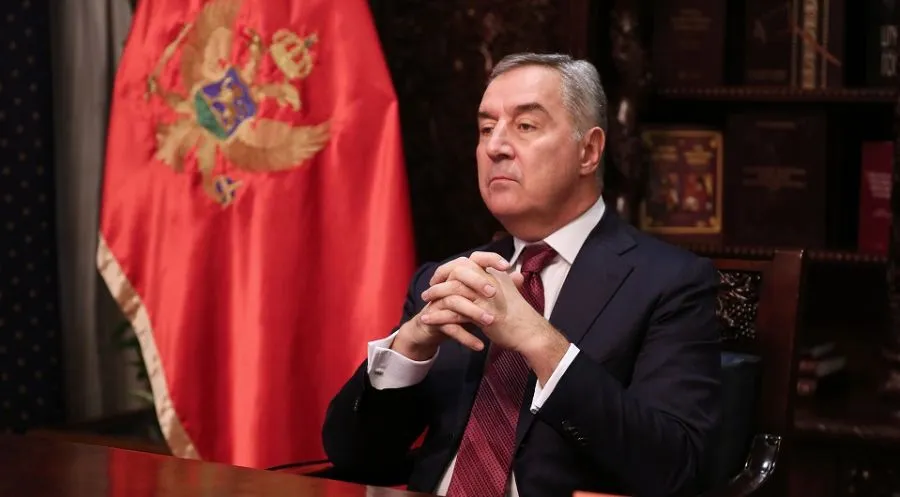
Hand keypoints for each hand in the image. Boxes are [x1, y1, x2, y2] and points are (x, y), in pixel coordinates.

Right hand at [390, 253, 509, 360]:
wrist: (432, 328)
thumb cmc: (459, 309)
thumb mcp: (479, 298)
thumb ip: (500, 286)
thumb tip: (520, 276)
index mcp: (460, 275)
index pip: (473, 259)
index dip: (489, 259)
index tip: (506, 266)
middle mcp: (447, 284)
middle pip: (460, 275)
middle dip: (478, 282)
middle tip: (494, 293)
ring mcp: (439, 302)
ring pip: (455, 302)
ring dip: (474, 313)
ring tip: (490, 322)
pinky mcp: (434, 320)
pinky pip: (449, 327)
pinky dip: (465, 337)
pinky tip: (479, 345)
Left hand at [422, 255, 569, 382]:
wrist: (530, 333)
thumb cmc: (520, 315)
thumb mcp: (512, 292)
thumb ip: (504, 281)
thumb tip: (505, 274)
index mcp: (496, 275)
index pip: (471, 260)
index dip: (453, 266)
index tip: (442, 276)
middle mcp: (489, 282)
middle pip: (458, 272)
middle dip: (439, 280)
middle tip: (428, 290)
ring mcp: (485, 298)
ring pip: (453, 290)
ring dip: (435, 296)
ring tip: (424, 304)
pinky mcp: (481, 315)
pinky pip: (453, 313)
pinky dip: (438, 316)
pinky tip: (428, 320)